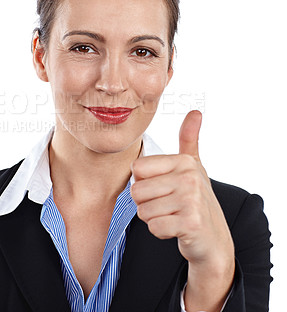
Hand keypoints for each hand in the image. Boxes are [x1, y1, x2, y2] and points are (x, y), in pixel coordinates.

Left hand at [131, 110, 234, 310]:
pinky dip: (161, 232)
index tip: (162, 188)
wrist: (213, 237)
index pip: (136, 168)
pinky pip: (154, 227)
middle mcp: (189, 176)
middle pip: (136, 191)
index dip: (143, 182)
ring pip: (143, 211)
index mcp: (183, 161)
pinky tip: (176, 228)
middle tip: (167, 205)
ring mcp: (191, 200)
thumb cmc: (196, 199)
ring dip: (154, 218)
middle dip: (146, 203)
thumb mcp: (193, 166)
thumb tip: (195, 111)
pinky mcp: (190, 223)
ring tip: (173, 216)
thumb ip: (189, 139)